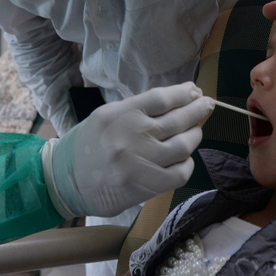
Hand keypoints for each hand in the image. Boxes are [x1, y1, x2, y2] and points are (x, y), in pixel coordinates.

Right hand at [40, 82, 212, 217]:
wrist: (68, 180)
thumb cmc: (89, 144)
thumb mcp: (107, 116)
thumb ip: (137, 109)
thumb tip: (175, 100)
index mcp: (121, 114)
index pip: (162, 98)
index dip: (183, 93)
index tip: (194, 90)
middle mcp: (133, 136)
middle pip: (178, 119)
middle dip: (198, 110)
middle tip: (207, 104)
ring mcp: (142, 162)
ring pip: (184, 145)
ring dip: (195, 135)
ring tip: (195, 130)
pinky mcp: (147, 185)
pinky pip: (180, 172)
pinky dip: (187, 163)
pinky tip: (184, 158)